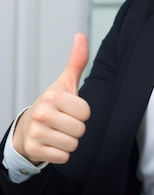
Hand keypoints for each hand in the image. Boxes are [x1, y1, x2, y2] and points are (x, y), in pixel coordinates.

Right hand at [13, 34, 90, 165]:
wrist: (27, 127)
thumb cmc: (51, 105)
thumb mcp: (64, 83)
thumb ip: (76, 61)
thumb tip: (81, 36)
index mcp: (53, 96)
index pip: (86, 113)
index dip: (81, 113)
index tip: (69, 110)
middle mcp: (42, 112)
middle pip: (80, 130)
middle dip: (76, 129)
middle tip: (63, 123)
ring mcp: (36, 132)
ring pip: (73, 145)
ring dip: (69, 142)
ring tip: (58, 133)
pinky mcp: (34, 150)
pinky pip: (64, 157)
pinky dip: (61, 154)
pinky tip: (52, 144)